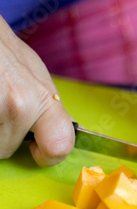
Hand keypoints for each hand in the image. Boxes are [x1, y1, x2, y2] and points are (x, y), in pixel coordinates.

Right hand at [0, 16, 73, 165]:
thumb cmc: (6, 52)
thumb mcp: (39, 80)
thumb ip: (48, 109)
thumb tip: (56, 133)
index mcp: (44, 100)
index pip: (60, 146)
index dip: (48, 156)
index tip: (37, 151)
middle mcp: (21, 105)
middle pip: (7, 150)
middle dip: (3, 139)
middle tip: (2, 114)